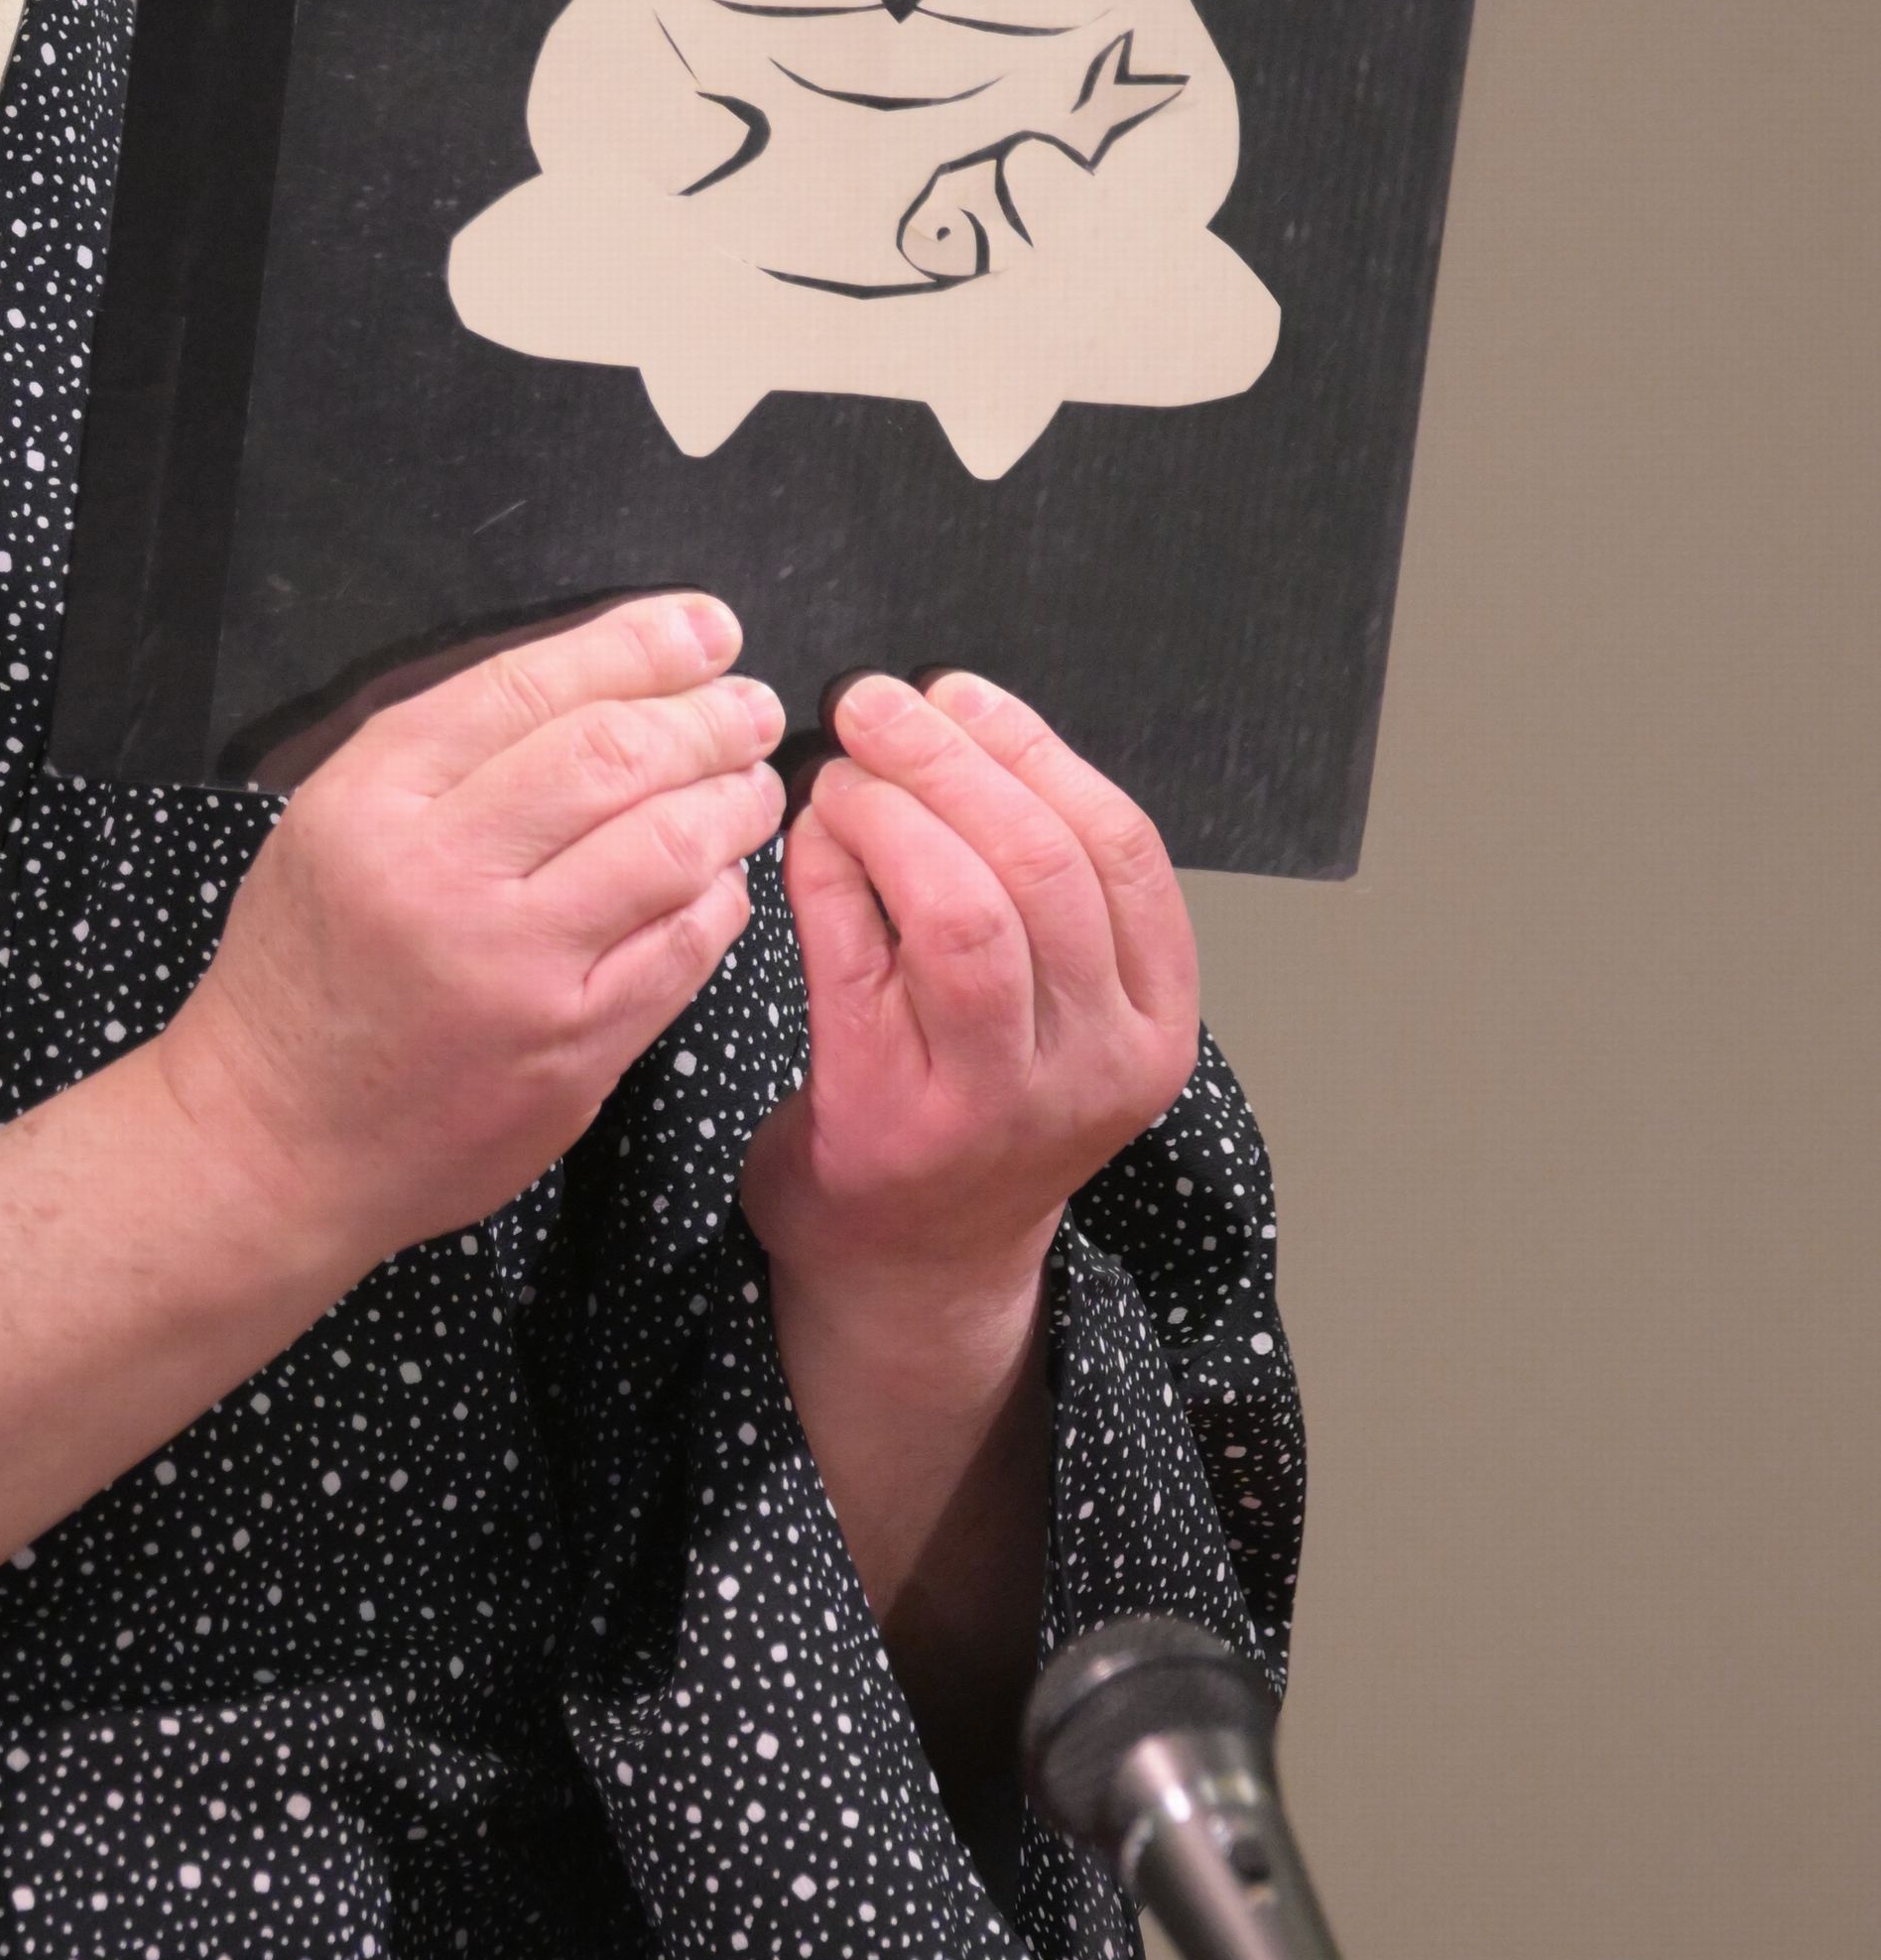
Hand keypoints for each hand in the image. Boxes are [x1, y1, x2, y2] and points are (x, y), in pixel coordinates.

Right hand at [166, 595, 785, 1278]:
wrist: (276, 1143)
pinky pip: (683, 949)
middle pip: (613, 757)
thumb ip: (442, 757)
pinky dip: (719, 898)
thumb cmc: (305, 977)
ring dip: (733, 802)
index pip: (528, 690)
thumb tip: (607, 682)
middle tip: (751, 709)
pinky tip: (719, 878)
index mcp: (370, 805)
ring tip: (751, 786)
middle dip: (707, 718)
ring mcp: (514, 972)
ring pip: (669, 848)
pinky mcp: (570, 1052)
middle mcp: (441, 879)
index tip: (704, 629)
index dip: (637, 645)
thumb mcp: (326, 829)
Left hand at [744, 670, 1197, 1356]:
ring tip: (839, 770)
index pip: (1120, 848)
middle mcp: (1095, 1065)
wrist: (907, 1268)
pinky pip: (859, 958)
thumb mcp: (1056, 1008)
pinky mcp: (891, 1116)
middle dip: (954, 759)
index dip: (1034, 750)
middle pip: (1045, 866)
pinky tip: (807, 838)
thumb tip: (957, 723)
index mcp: (1153, 1022)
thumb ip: (1039, 890)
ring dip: (894, 812)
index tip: (959, 692)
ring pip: (968, 911)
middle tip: (875, 702)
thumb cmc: (970, 1110)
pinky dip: (828, 874)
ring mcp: (998, 1102)